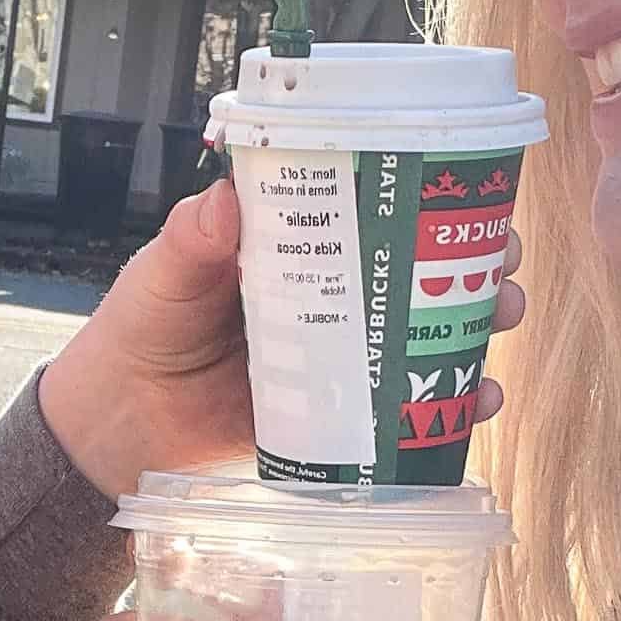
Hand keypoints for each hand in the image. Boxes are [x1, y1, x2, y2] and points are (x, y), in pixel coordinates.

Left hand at [38, 181, 525, 500]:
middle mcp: (331, 298)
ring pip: (424, 339)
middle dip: (475, 266)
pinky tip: (480, 402)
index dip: (431, 202)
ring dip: (475, 330)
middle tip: (504, 265)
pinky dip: (446, 407)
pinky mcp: (338, 418)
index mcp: (298, 248)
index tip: (474, 194)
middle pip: (420, 274)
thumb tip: (222, 198)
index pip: (376, 211)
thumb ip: (190, 241)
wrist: (115, 426)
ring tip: (501, 321)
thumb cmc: (138, 332)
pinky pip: (403, 409)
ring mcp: (340, 360)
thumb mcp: (162, 276)